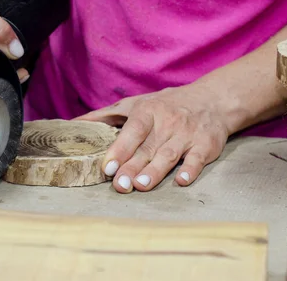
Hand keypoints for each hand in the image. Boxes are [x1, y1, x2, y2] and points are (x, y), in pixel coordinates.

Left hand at [74, 83, 230, 192]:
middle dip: (132, 168)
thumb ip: (106, 116)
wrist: (212, 100)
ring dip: (155, 171)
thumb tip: (74, 123)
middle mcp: (167, 123)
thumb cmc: (166, 105)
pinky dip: (190, 170)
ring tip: (141, 185)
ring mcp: (187, 134)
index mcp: (148, 112)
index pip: (132, 132)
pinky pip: (197, 159)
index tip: (107, 167)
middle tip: (119, 185)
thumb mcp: (136, 103)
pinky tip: (181, 181)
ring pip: (169, 155)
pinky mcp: (206, 145)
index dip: (119, 149)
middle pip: (147, 148)